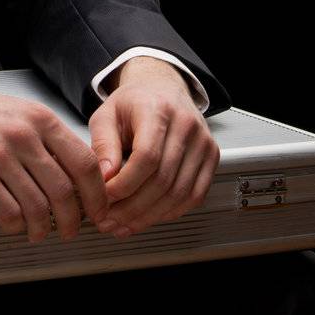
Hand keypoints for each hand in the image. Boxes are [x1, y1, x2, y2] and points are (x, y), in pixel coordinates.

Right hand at [0, 76, 112, 242]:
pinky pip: (8, 212)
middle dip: (73, 219)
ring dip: (44, 228)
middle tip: (70, 230)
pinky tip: (14, 225)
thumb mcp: (20, 113)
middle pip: (65, 190)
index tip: (98, 210)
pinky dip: (16, 226)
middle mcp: (23, 135)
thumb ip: (50, 139)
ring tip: (41, 232)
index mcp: (40, 119)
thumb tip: (82, 172)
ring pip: (38, 206)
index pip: (84, 162)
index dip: (96, 194)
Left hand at [88, 57, 220, 237]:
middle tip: (109, 220)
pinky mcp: (211, 156)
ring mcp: (203, 142)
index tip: (104, 199)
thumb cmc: (133, 102)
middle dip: (132, 208)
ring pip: (179, 193)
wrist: (162, 88)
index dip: (124, 185)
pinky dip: (171, 212)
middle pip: (163, 180)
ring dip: (149, 216)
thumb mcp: (106, 115)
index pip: (146, 157)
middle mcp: (186, 125)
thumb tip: (105, 178)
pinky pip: (194, 195)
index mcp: (157, 110)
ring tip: (124, 225)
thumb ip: (103, 145)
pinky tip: (149, 217)